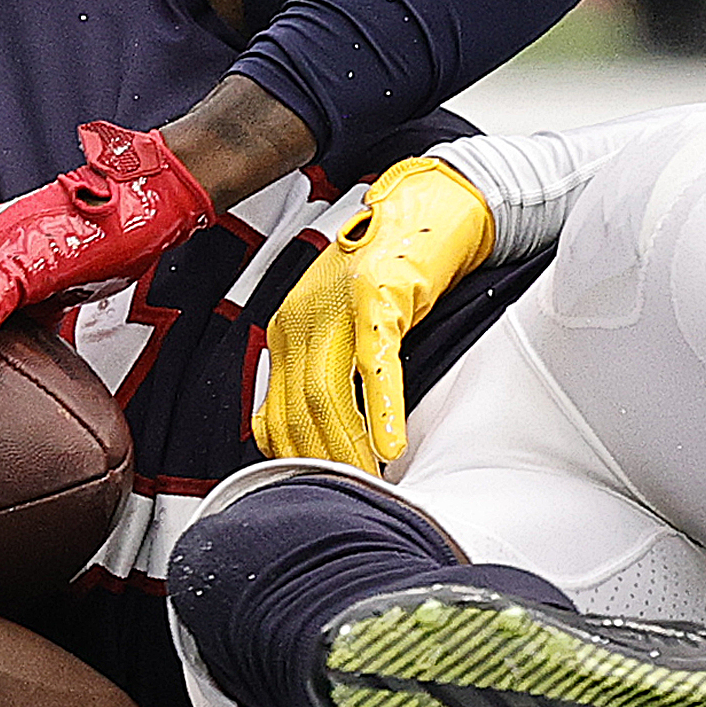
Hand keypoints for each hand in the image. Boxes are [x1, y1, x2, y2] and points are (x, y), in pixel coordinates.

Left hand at [253, 154, 493, 468]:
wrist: (431, 208)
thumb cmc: (393, 268)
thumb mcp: (343, 321)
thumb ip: (324, 370)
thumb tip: (317, 432)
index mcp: (288, 329)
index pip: (274, 412)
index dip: (295, 460)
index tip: (318, 490)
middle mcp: (302, 318)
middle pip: (297, 410)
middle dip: (321, 463)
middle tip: (348, 498)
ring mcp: (337, 306)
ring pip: (326, 394)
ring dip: (348, 447)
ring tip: (370, 482)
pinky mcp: (379, 296)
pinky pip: (375, 365)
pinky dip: (383, 410)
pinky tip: (391, 445)